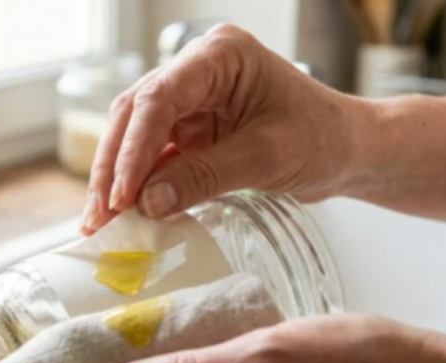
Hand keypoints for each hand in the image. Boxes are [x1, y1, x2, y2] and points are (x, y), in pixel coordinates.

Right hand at [82, 24, 372, 233]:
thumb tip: (147, 204)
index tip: (121, 196)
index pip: (159, 99)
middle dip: (114, 168)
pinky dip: (139, 186)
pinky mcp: (190, 130)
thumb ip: (205, 177)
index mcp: (219, 57)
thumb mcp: (266, 157)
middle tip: (98, 215)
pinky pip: (154, 157)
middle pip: (136, 115)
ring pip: (136, 136)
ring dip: (118, 180)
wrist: (347, 151)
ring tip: (99, 222)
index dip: (133, 149)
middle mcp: (197, 72)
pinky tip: (124, 214)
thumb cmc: (322, 138)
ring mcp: (191, 101)